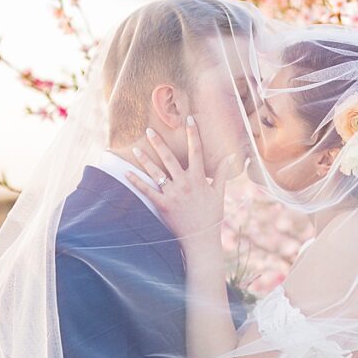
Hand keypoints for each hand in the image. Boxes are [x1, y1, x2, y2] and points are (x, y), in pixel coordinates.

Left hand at [125, 117, 234, 245]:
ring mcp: (172, 194)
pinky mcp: (162, 205)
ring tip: (135, 148)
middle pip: (170, 158)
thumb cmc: (211, 216)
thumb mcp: (219, 193)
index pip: (196, 151)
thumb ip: (221, 174)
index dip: (193, 133)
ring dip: (145, 160)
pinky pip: (147, 191)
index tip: (189, 119)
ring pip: (156, 173)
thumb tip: (230, 157)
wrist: (201, 238)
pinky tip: (127, 173)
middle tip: (149, 131)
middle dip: (159, 143)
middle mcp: (184, 184)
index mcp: (199, 179)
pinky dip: (136, 182)